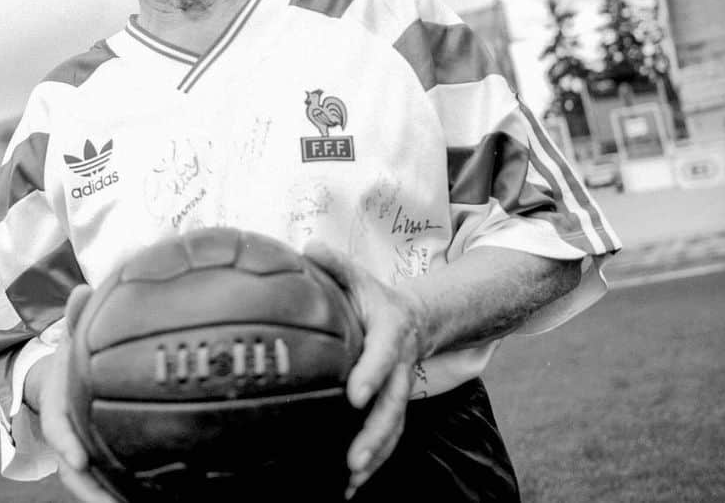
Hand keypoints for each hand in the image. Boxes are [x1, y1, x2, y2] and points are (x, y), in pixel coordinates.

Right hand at [33, 285, 117, 502]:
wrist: (63, 375)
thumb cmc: (73, 353)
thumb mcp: (71, 334)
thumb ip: (75, 316)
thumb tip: (81, 289)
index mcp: (55, 408)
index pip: (57, 431)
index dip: (66, 446)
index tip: (80, 461)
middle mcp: (65, 435)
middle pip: (72, 470)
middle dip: (89, 491)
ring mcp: (79, 450)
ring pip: (89, 482)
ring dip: (106, 497)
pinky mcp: (96, 457)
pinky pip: (108, 476)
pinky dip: (122, 489)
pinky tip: (152, 496)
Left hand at [303, 242, 429, 498]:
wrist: (414, 319)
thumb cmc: (375, 298)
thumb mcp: (360, 276)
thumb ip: (337, 263)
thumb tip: (309, 246)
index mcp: (392, 332)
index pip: (383, 354)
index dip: (370, 373)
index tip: (353, 394)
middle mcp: (399, 366)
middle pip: (392, 404)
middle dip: (374, 433)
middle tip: (353, 458)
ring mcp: (398, 390)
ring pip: (392, 428)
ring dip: (374, 455)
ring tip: (351, 480)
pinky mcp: (392, 407)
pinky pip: (387, 437)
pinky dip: (373, 463)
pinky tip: (350, 486)